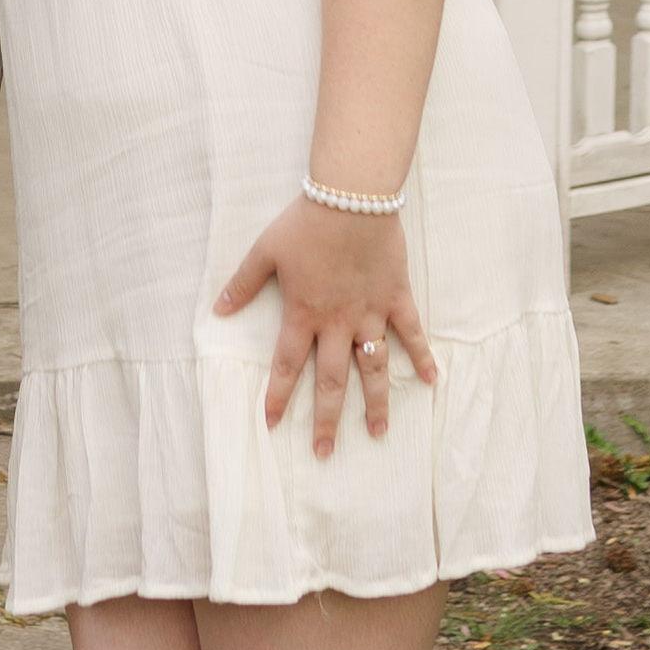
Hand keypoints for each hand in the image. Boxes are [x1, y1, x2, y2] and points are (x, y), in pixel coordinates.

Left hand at [210, 189, 439, 456]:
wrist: (351, 197)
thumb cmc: (305, 223)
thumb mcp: (264, 251)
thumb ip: (243, 284)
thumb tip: (217, 310)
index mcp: (304, 313)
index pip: (288, 365)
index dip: (280, 396)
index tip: (273, 424)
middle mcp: (338, 322)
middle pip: (333, 381)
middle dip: (328, 419)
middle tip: (325, 452)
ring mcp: (370, 312)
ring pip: (374, 367)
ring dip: (377, 401)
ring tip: (378, 432)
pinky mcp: (396, 297)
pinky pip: (412, 332)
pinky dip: (423, 356)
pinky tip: (432, 382)